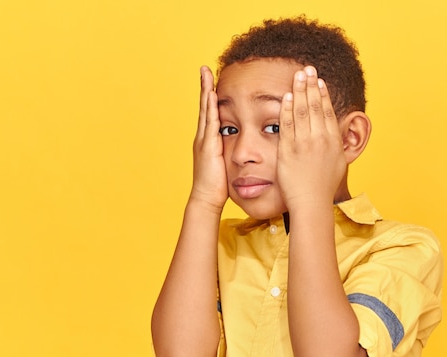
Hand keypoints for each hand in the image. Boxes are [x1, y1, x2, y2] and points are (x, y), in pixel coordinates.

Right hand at [190, 66, 227, 212]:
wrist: (207, 199)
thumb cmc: (218, 185)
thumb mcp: (226, 164)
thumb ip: (232, 152)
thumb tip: (243, 147)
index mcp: (209, 140)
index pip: (211, 113)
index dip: (211, 96)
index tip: (213, 80)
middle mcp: (204, 136)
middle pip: (205, 106)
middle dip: (205, 87)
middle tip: (205, 68)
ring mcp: (204, 140)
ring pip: (205, 110)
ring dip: (206, 91)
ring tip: (206, 74)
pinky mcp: (207, 146)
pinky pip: (210, 122)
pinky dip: (210, 108)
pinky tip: (212, 96)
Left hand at [277, 66, 346, 210]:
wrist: (311, 203)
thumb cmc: (324, 187)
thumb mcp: (338, 164)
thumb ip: (336, 145)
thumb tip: (337, 135)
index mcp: (333, 142)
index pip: (328, 112)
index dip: (324, 94)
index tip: (320, 81)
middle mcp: (320, 139)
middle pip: (316, 106)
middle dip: (311, 85)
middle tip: (308, 68)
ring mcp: (304, 144)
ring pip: (302, 111)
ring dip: (300, 90)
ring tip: (298, 75)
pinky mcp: (289, 150)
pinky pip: (288, 125)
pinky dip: (288, 109)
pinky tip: (287, 96)